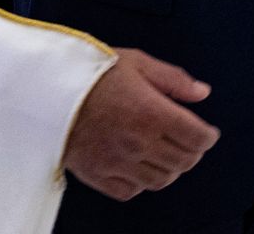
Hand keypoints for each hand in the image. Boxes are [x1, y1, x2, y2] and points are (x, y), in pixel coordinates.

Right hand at [64, 49, 219, 201]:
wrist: (45, 89)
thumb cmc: (89, 72)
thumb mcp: (136, 62)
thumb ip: (173, 79)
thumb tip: (201, 93)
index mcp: (151, 112)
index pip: (197, 138)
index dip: (208, 136)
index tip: (207, 132)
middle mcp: (138, 143)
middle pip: (184, 162)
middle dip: (193, 152)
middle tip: (189, 141)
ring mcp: (118, 162)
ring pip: (161, 180)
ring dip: (170, 168)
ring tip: (165, 153)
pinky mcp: (98, 175)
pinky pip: (131, 190)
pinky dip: (140, 182)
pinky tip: (139, 166)